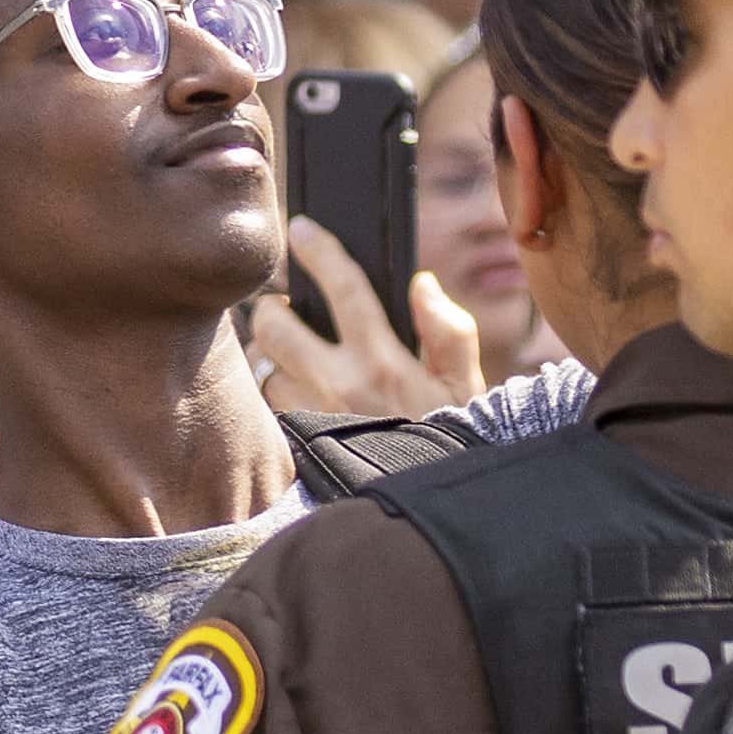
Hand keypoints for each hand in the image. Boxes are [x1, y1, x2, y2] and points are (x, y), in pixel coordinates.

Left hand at [248, 222, 490, 423]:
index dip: (320, 252)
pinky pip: (270, 405)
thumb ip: (449, 328)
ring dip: (271, 354)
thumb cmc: (454, 438)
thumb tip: (421, 284)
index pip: (345, 290)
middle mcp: (339, 385)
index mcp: (384, 360)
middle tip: (286, 307)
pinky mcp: (297, 442)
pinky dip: (276, 391)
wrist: (432, 505)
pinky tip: (294, 391)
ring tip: (293, 353)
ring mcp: (311, 415)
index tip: (301, 228)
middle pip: (275, 327)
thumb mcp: (466, 383)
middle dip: (272, 308)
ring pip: (265, 368)